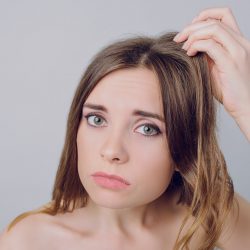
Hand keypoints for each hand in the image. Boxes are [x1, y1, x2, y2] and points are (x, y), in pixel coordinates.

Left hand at [173, 7, 249, 139]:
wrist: (244, 105)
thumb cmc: (228, 90)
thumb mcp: (215, 67)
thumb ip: (206, 54)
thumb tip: (188, 46)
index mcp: (238, 42)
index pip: (223, 15)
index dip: (204, 16)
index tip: (188, 30)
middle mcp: (241, 42)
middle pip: (215, 20)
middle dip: (192, 26)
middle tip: (178, 39)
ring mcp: (238, 51)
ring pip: (213, 28)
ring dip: (193, 35)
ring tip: (182, 47)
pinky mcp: (231, 63)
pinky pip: (211, 45)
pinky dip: (196, 45)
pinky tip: (189, 53)